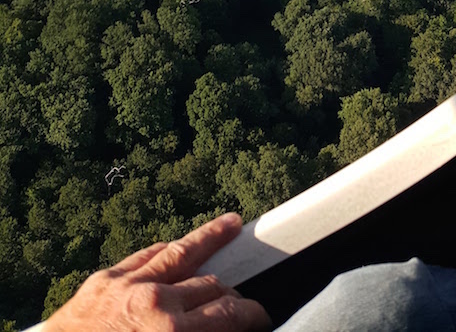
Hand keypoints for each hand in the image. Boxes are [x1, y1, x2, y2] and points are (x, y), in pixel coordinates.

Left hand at [44, 212, 271, 331]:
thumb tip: (223, 329)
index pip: (228, 314)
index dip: (253, 315)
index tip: (262, 318)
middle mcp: (154, 302)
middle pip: (209, 286)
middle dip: (232, 294)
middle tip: (244, 302)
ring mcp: (127, 285)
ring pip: (180, 252)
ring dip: (210, 238)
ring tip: (231, 224)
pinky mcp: (102, 281)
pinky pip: (143, 256)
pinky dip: (165, 249)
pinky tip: (177, 243)